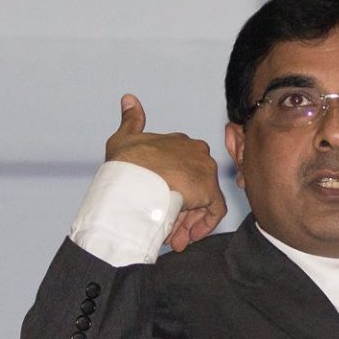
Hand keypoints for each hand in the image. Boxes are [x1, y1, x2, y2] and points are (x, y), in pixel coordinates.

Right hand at [106, 94, 224, 250]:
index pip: (184, 171)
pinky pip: (213, 212)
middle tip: (167, 231)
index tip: (162, 207)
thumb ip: (131, 119)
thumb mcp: (125, 137)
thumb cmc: (124, 162)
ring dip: (187, 222)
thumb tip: (129, 98)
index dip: (174, 191)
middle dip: (181, 211)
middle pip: (194, 189)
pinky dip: (202, 226)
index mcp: (181, 143)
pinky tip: (185, 238)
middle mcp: (198, 154)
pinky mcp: (210, 190)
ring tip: (171, 239)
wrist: (131, 179)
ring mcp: (206, 171)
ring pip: (202, 202)